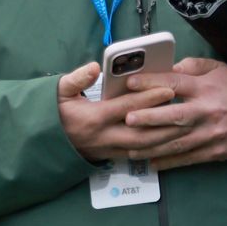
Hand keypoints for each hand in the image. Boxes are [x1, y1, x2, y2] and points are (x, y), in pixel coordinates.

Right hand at [56, 62, 175, 162]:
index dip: (149, 98)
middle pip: (141, 133)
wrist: (41, 141)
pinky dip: (154, 150)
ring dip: (164, 139)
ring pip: (142, 148)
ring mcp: (107, 150)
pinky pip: (137, 156)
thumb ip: (77, 79)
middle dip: (165, 123)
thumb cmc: (54, 112)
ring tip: (184, 128)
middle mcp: (104, 136)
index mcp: (93, 117)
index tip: (169, 89)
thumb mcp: (58, 91)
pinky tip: (169, 143)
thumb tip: (96, 67)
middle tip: (185, 112)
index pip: (127, 107)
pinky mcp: (109, 157)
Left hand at [121, 58, 226, 169]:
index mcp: (206, 88)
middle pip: (175, 116)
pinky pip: (188, 158)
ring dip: (151, 147)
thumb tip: (167, 67)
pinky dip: (169, 162)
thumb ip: (192, 66)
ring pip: (178, 142)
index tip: (129, 84)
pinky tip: (151, 163)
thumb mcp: (219, 69)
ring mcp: (211, 134)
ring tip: (129, 149)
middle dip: (150, 118)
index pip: (175, 84)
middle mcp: (207, 111)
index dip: (152, 83)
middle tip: (127, 119)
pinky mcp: (215, 152)